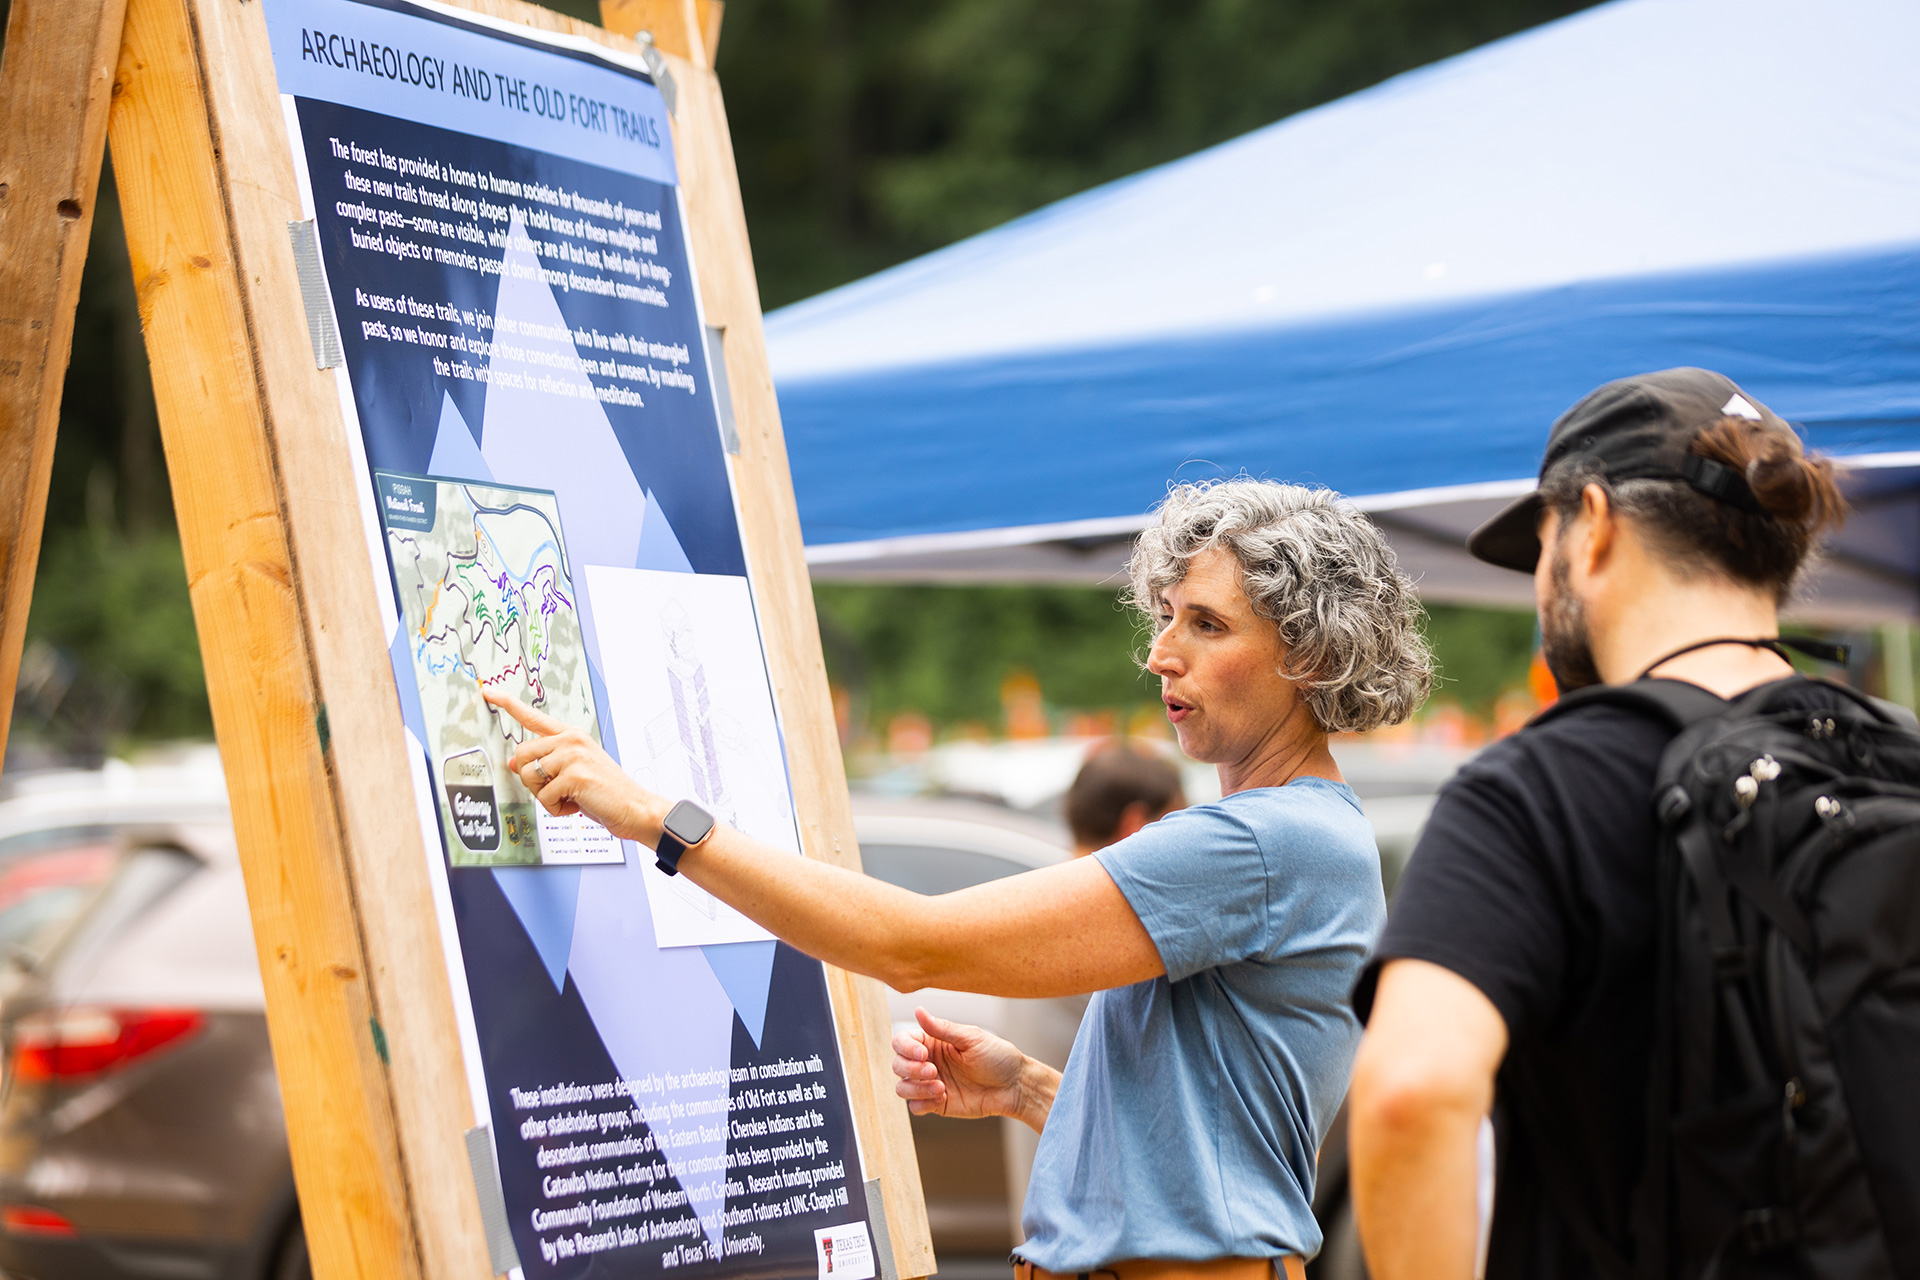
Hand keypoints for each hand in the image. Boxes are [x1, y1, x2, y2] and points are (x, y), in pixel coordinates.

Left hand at [484, 690, 663, 843]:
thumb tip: (515, 762)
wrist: (634, 807)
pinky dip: (556, 808)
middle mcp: (571, 740)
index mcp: (571, 735)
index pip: (533, 716)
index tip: (489, 691)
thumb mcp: (572, 773)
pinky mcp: (574, 774)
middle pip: (522, 753)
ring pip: (529, 775)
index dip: (507, 703)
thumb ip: (546, 764)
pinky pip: (544, 796)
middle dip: (532, 778)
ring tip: (569, 797)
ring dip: (544, 795)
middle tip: (556, 789)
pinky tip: (576, 805)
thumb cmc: (606, 791)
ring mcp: (573, 755)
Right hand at [892, 1007, 1046, 1127]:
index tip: (923, 1054)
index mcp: (933, 1041)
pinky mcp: (937, 1104)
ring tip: (940, 1087)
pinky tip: (943, 1097)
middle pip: (898, 1064)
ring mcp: (931, 1083)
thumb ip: (942, 1028)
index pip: (902, 1041)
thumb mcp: (971, 1038)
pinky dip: (923, 1103)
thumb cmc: (997, 1056)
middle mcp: (928, 1061)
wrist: (1014, 1086)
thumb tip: (918, 1010)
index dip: (906, 1048)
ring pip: (902, 1087)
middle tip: (934, 1071)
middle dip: (911, 1069)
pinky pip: (915, 1107)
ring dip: (915, 1088)